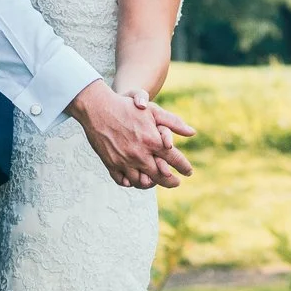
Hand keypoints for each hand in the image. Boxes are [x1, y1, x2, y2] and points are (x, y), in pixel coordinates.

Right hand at [68, 81, 191, 188]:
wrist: (97, 108)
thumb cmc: (127, 107)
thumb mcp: (152, 110)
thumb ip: (174, 123)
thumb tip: (192, 133)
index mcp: (152, 141)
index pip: (175, 159)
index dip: (184, 167)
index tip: (189, 172)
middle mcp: (140, 155)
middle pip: (161, 176)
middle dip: (171, 182)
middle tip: (176, 183)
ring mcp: (124, 161)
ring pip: (141, 181)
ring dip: (151, 184)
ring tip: (155, 182)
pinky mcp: (111, 164)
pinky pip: (123, 181)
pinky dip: (130, 182)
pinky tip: (135, 181)